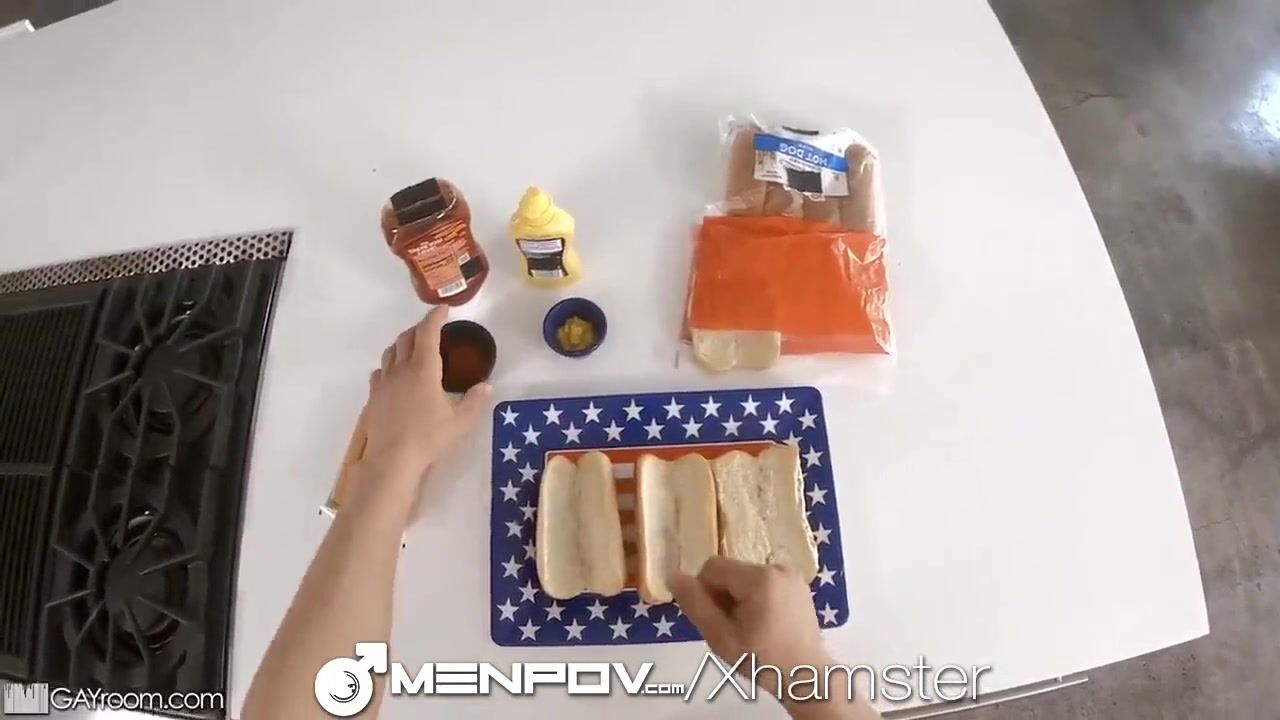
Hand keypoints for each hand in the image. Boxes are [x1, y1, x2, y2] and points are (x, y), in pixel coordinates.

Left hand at [359, 305, 489, 484]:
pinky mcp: (373, 397)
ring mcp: (383, 382)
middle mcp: (401, 369)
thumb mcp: (461, 422)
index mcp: (423, 369)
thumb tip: (486, 386)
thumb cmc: (429, 438)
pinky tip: (395, 375)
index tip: (444, 309)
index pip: (427, 332)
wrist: (392, 459)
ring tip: (414, 348)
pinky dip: (390, 365)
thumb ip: (475, 401)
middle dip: (420, 328)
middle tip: (433, 329)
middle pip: (406, 338)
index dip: (435, 317)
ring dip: (403, 343)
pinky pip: (380, 371)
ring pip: (390, 352)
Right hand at [673, 557, 830, 687]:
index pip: (712, 566)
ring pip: (746, 576)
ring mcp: (791, 575)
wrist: (807, 675)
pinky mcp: (798, 584)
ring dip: (739, 597)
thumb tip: (673, 576)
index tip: (715, 619)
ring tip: (750, 627)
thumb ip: (695, 604)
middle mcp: (777, 567)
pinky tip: (764, 622)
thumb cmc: (762, 659)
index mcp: (759, 578)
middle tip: (732, 628)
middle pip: (730, 571)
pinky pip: (764, 581)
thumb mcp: (721, 637)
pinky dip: (756, 597)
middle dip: (723, 595)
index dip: (705, 591)